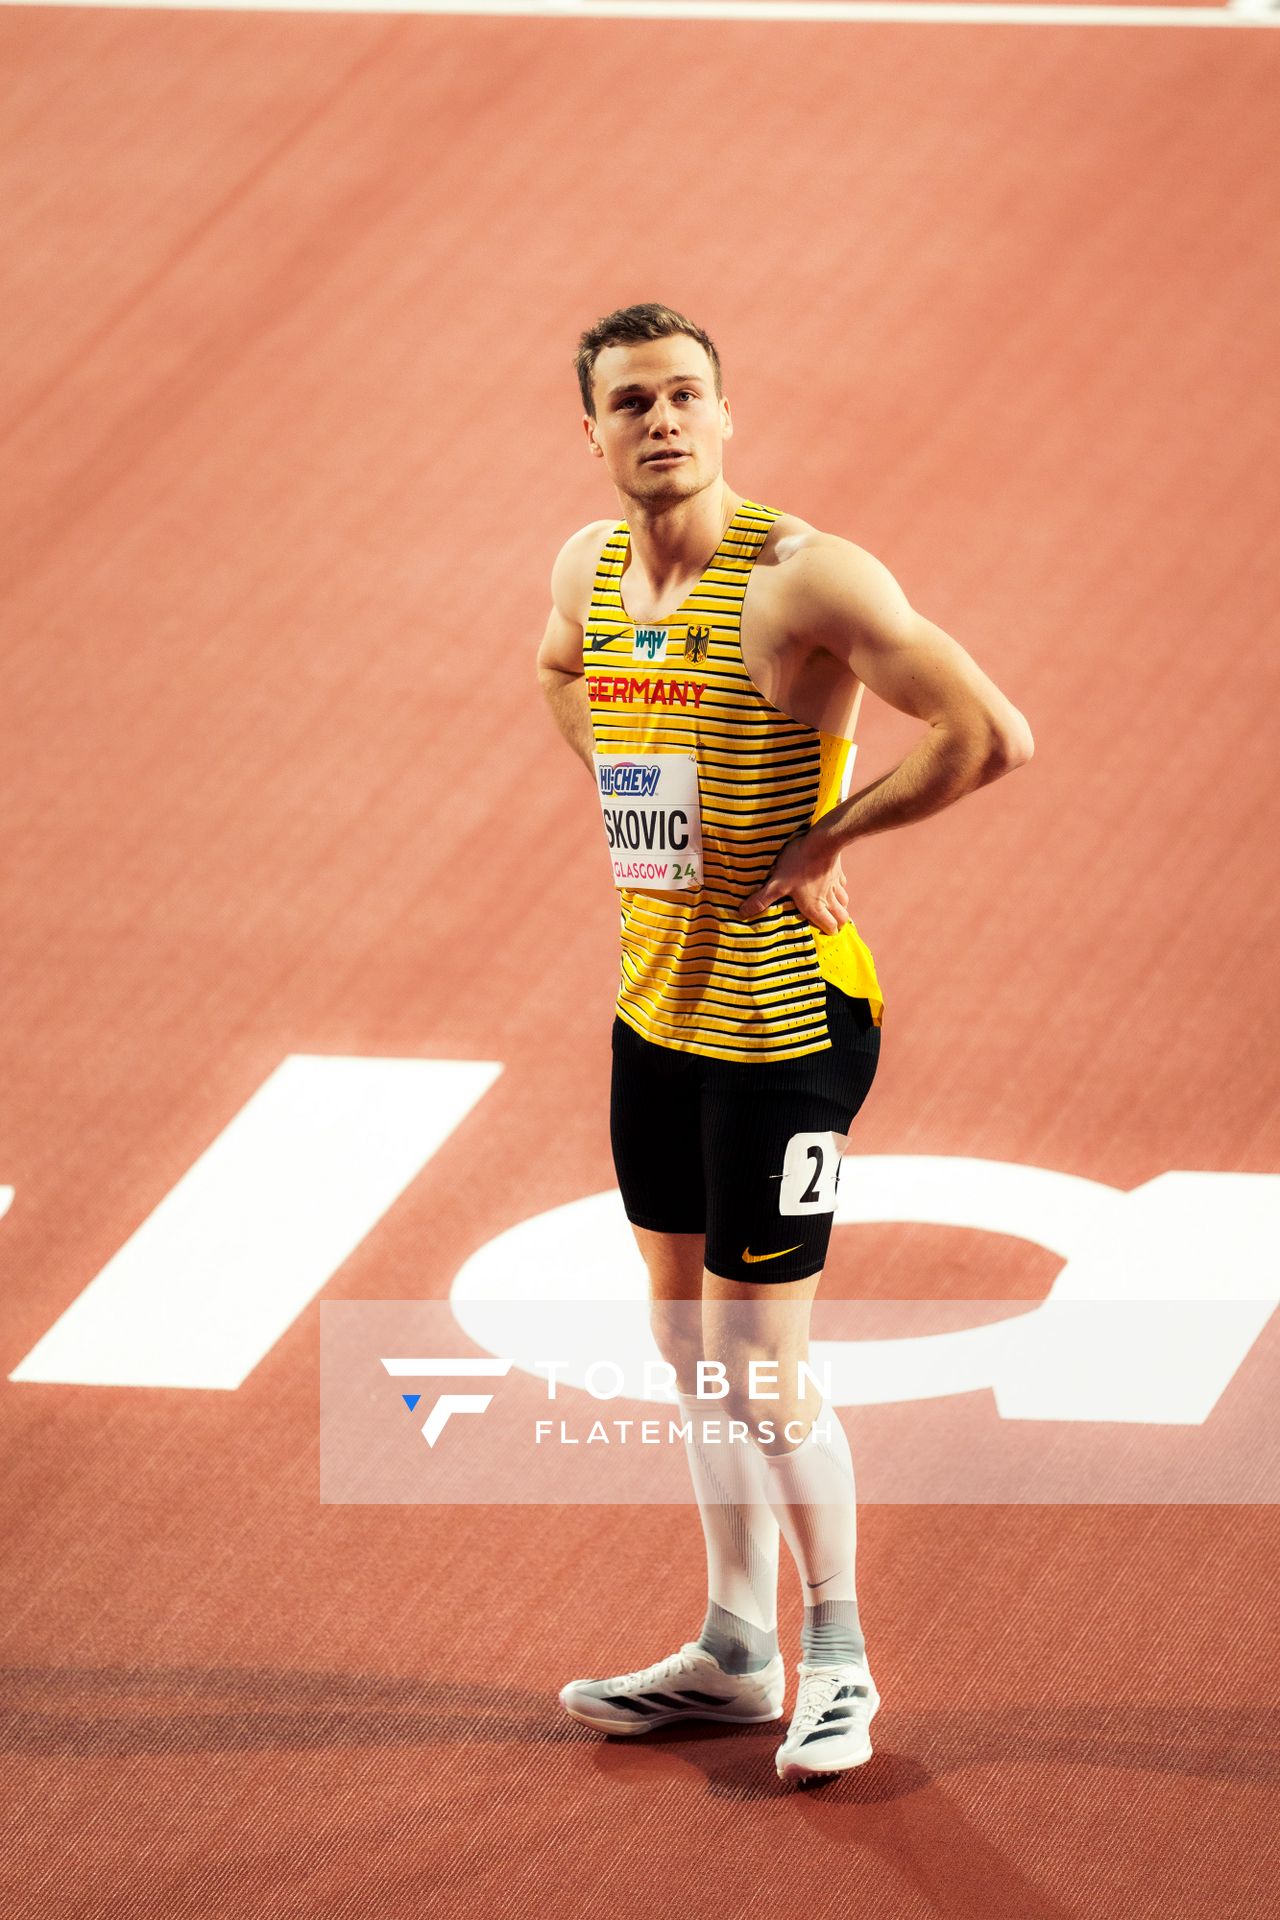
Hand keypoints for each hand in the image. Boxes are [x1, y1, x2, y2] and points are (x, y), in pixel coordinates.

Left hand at [736, 824, 851, 934]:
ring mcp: (835, 884)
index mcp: (816, 906)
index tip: (822, 933)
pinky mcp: (838, 871)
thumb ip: (762, 900)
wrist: (821, 841)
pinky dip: (838, 886)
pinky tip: (830, 883)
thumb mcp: (777, 884)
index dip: (828, 931)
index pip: (830, 927)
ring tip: (830, 906)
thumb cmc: (799, 865)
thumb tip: (743, 913)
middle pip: (842, 917)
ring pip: (844, 901)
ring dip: (839, 905)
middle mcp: (829, 898)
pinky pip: (841, 883)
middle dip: (837, 922)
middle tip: (829, 922)